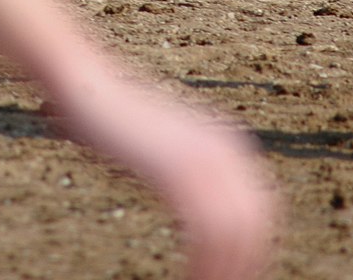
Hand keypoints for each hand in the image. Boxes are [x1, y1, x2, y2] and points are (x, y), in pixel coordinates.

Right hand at [53, 71, 276, 279]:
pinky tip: (190, 277)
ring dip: (221, 271)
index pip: (262, 212)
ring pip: (233, 235)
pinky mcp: (177, 169)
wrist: (90, 90)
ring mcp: (202, 158)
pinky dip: (204, 265)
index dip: (253, 250)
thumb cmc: (120, 122)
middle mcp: (226, 148)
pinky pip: (207, 231)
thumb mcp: (171, 144)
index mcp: (230, 143)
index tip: (234, 273)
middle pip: (255, 227)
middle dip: (241, 265)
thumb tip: (210, 215)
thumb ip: (197, 171)